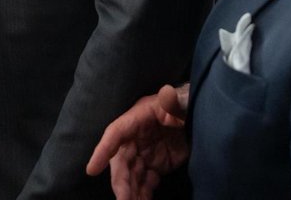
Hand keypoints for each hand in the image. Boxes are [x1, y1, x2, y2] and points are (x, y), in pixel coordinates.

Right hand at [86, 84, 189, 199]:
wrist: (198, 116)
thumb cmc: (183, 104)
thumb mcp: (177, 101)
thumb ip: (172, 103)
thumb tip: (169, 103)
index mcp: (136, 119)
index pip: (115, 134)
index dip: (103, 151)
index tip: (92, 170)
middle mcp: (135, 138)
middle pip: (121, 162)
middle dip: (121, 182)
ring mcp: (145, 153)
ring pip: (131, 177)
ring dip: (131, 193)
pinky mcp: (156, 166)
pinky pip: (145, 183)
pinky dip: (143, 194)